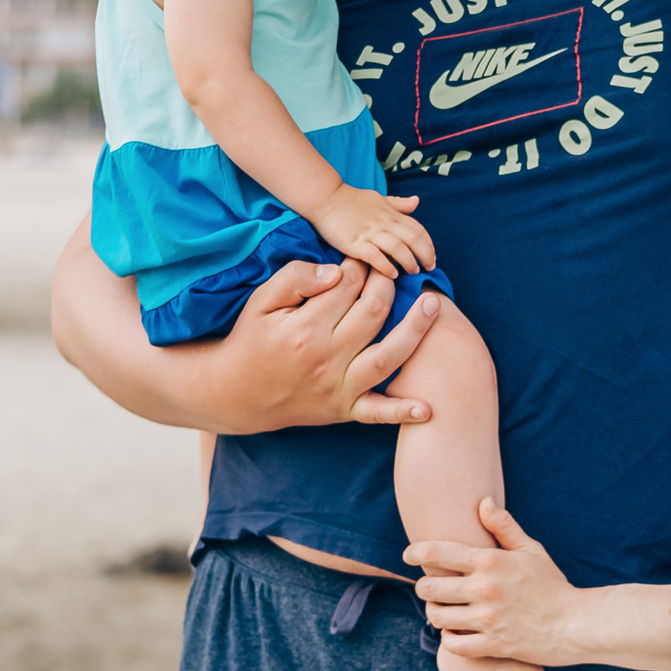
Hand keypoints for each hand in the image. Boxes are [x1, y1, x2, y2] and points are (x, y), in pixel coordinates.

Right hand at [228, 255, 440, 428]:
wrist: (236, 393)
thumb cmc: (251, 341)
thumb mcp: (260, 302)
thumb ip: (295, 279)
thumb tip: (336, 270)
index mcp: (304, 329)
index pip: (346, 287)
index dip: (358, 266)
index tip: (363, 257)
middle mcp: (326, 359)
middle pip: (372, 313)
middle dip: (387, 285)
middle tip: (392, 271)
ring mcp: (338, 387)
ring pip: (387, 357)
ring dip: (415, 331)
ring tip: (434, 305)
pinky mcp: (343, 409)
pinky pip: (376, 413)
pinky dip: (402, 412)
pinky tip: (428, 409)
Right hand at [313, 182, 430, 277]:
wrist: (326, 198)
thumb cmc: (352, 200)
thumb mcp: (379, 198)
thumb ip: (398, 204)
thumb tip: (417, 202)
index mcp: (391, 213)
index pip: (418, 229)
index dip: (429, 245)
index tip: (432, 258)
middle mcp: (383, 223)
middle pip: (412, 239)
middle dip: (424, 255)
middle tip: (428, 268)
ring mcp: (369, 233)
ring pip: (397, 248)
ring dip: (408, 261)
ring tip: (413, 272)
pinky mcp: (354, 243)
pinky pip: (375, 256)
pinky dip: (386, 266)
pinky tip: (392, 274)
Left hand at [408, 499, 577, 661]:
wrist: (576, 624)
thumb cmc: (553, 585)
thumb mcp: (532, 550)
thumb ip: (504, 527)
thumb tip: (483, 502)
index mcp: (491, 561)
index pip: (438, 552)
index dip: (416, 551)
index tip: (408, 554)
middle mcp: (484, 588)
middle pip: (429, 586)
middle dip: (424, 587)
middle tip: (430, 588)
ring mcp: (488, 618)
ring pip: (437, 617)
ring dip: (435, 614)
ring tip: (441, 611)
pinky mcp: (493, 644)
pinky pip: (454, 644)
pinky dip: (449, 639)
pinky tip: (454, 632)